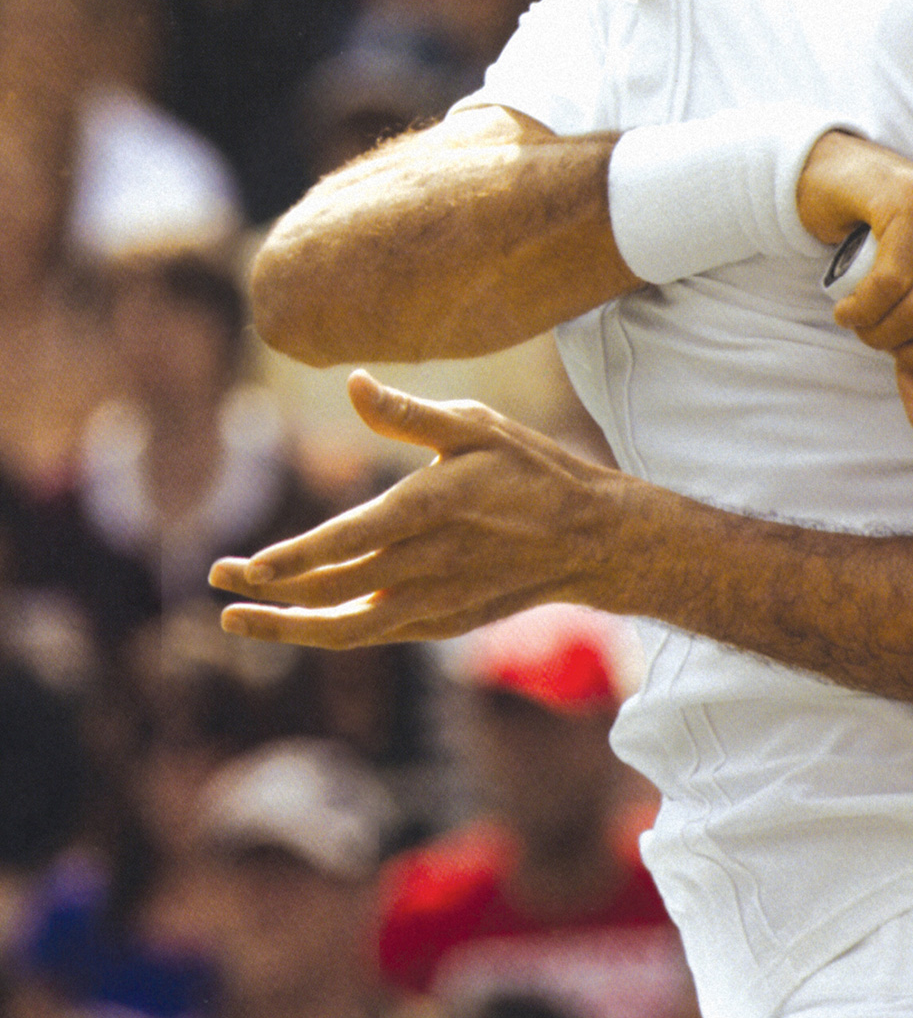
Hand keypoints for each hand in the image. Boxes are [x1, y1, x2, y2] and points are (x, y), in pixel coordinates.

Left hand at [209, 372, 628, 648]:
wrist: (591, 539)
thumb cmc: (533, 470)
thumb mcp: (477, 426)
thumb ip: (408, 412)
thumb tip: (351, 383)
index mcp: (432, 508)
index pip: (347, 541)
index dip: (292, 558)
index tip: (246, 567)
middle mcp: (428, 564)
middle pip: (332, 589)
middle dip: (268, 590)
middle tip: (216, 575)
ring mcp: (434, 602)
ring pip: (345, 627)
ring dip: (285, 625)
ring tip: (235, 619)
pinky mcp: (442, 624)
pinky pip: (373, 634)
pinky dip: (329, 631)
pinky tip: (299, 618)